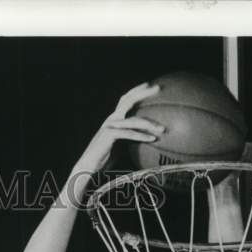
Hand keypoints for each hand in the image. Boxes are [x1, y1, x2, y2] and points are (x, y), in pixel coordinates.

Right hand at [68, 82, 163, 201]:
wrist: (89, 166)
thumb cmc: (105, 158)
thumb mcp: (120, 145)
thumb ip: (131, 137)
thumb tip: (149, 138)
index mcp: (114, 119)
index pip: (125, 100)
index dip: (136, 91)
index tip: (150, 85)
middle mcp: (112, 119)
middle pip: (128, 100)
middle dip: (143, 93)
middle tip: (158, 88)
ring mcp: (110, 126)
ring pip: (133, 120)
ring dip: (150, 123)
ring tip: (162, 128)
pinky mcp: (109, 135)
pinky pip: (129, 134)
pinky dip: (141, 136)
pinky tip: (153, 139)